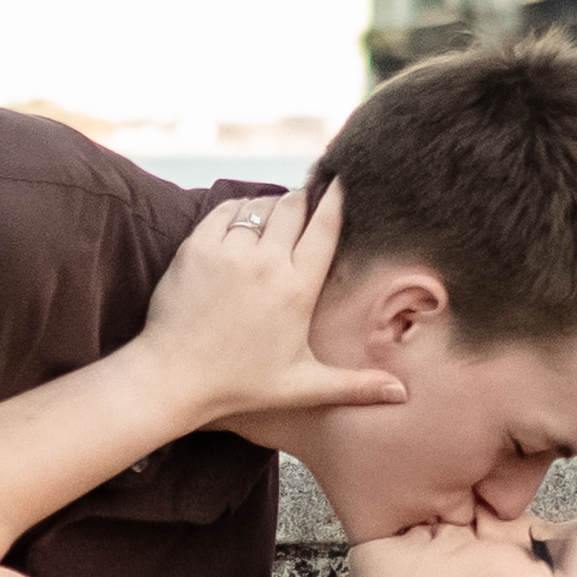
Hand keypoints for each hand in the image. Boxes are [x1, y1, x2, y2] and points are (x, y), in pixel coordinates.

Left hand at [139, 182, 406, 437]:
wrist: (174, 378)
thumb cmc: (240, 385)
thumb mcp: (303, 386)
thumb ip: (355, 385)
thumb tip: (402, 394)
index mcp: (298, 289)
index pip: (325, 228)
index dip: (336, 199)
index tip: (341, 182)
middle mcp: (267, 263)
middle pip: (294, 208)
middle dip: (304, 199)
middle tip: (309, 196)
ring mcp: (229, 252)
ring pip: (260, 207)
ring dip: (272, 206)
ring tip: (278, 212)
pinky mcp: (197, 247)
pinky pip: (225, 210)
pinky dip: (239, 209)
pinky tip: (245, 218)